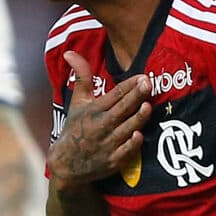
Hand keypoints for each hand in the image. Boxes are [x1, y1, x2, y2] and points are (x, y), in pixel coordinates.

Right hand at [47, 51, 147, 188]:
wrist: (66, 163)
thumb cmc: (76, 128)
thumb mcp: (77, 102)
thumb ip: (81, 77)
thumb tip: (71, 52)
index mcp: (94, 110)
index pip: (114, 95)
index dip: (129, 85)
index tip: (142, 76)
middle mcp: (101, 126)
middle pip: (122, 109)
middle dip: (135, 96)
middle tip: (148, 83)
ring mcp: (107, 144)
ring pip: (126, 129)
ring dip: (137, 118)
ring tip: (147, 105)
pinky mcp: (112, 161)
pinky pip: (124, 152)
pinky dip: (130, 144)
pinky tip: (139, 135)